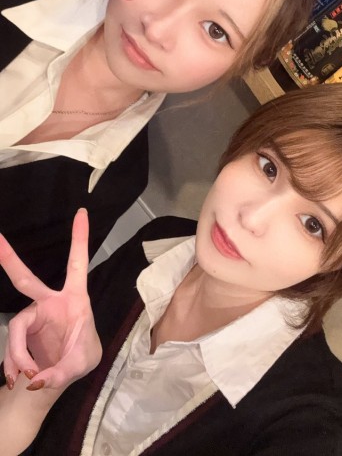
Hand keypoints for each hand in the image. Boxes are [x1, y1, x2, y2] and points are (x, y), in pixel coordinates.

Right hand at [0, 209, 101, 390]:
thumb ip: (61, 372)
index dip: (79, 238)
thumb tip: (36, 379)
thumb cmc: (81, 356)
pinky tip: (19, 377)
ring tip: (29, 375)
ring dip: (17, 354)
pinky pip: (10, 347)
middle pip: (26, 280)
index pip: (77, 264)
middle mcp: (51, 302)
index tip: (82, 212)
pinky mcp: (21, 332)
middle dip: (10, 259)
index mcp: (75, 299)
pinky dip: (13, 364)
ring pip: (15, 329)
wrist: (63, 373)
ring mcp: (34, 317)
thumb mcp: (82, 363)